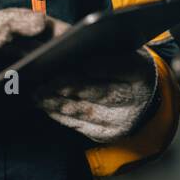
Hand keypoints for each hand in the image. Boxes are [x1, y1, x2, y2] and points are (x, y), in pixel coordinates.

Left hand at [32, 48, 158, 142]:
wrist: (141, 97)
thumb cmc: (123, 66)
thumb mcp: (120, 51)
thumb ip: (101, 49)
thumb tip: (68, 44)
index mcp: (142, 72)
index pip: (123, 67)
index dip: (100, 66)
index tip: (75, 61)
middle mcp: (136, 100)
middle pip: (100, 93)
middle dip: (69, 85)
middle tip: (44, 79)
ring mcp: (122, 121)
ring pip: (85, 111)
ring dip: (57, 102)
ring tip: (37, 92)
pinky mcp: (107, 134)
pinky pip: (79, 125)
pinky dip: (59, 114)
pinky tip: (45, 104)